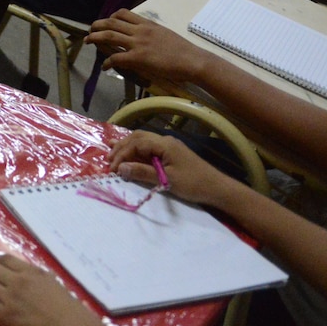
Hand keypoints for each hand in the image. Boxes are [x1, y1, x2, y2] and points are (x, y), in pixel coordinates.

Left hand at [85, 9, 208, 84]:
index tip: (107, 21)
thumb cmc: (184, 50)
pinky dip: (107, 61)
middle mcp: (140, 31)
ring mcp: (138, 43)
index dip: (112, 16)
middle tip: (90, 29)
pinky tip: (105, 66)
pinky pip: (117, 57)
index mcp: (148, 24)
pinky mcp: (139, 58)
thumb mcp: (165, 34)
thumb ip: (153, 33)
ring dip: (95, 37)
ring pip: (109, 36)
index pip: (125, 13)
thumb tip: (146, 38)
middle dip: (98, 24)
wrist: (192, 60)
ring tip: (88, 40)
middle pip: (112, 23)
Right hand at [107, 130, 242, 210]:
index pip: (136, 143)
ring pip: (143, 140)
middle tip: (108, 160)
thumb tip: (120, 168)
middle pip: (137, 137)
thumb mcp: (167, 180)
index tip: (113, 169)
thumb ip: (142, 172)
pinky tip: (130, 153)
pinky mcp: (172, 153)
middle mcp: (165, 141)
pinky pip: (150, 147)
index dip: (122, 154)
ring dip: (127, 147)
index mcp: (164, 144)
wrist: (217, 188)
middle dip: (121, 147)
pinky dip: (137, 150)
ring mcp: (169, 146)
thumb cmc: (193, 184)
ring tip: (112, 152)